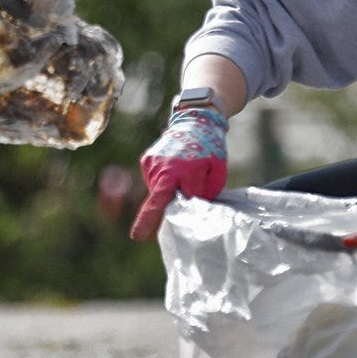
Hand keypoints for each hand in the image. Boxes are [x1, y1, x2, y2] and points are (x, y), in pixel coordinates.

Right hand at [128, 107, 228, 241]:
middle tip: (139, 233)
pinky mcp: (146, 160)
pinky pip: (153, 181)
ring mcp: (152, 164)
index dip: (163, 217)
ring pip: (157, 191)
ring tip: (181, 177)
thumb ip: (206, 193)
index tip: (139, 236)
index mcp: (183, 172)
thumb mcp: (217, 172)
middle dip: (153, 215)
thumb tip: (192, 210)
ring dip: (167, 192)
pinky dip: (161, 182)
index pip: (171, 203)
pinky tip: (173, 172)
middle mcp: (163, 168)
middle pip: (159, 200)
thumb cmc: (210, 148)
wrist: (195, 121)